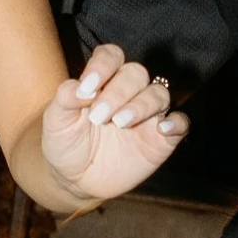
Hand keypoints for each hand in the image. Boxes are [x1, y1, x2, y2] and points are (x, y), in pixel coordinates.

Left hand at [39, 43, 187, 208]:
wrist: (74, 180)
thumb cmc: (66, 143)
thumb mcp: (56, 120)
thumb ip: (65, 97)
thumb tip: (82, 87)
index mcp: (102, 80)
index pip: (111, 56)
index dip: (103, 65)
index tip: (88, 87)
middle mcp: (128, 92)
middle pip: (136, 73)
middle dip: (118, 92)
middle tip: (98, 117)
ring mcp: (148, 114)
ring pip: (158, 94)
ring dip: (141, 105)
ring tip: (119, 123)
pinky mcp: (162, 138)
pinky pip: (182, 123)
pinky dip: (178, 122)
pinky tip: (163, 128)